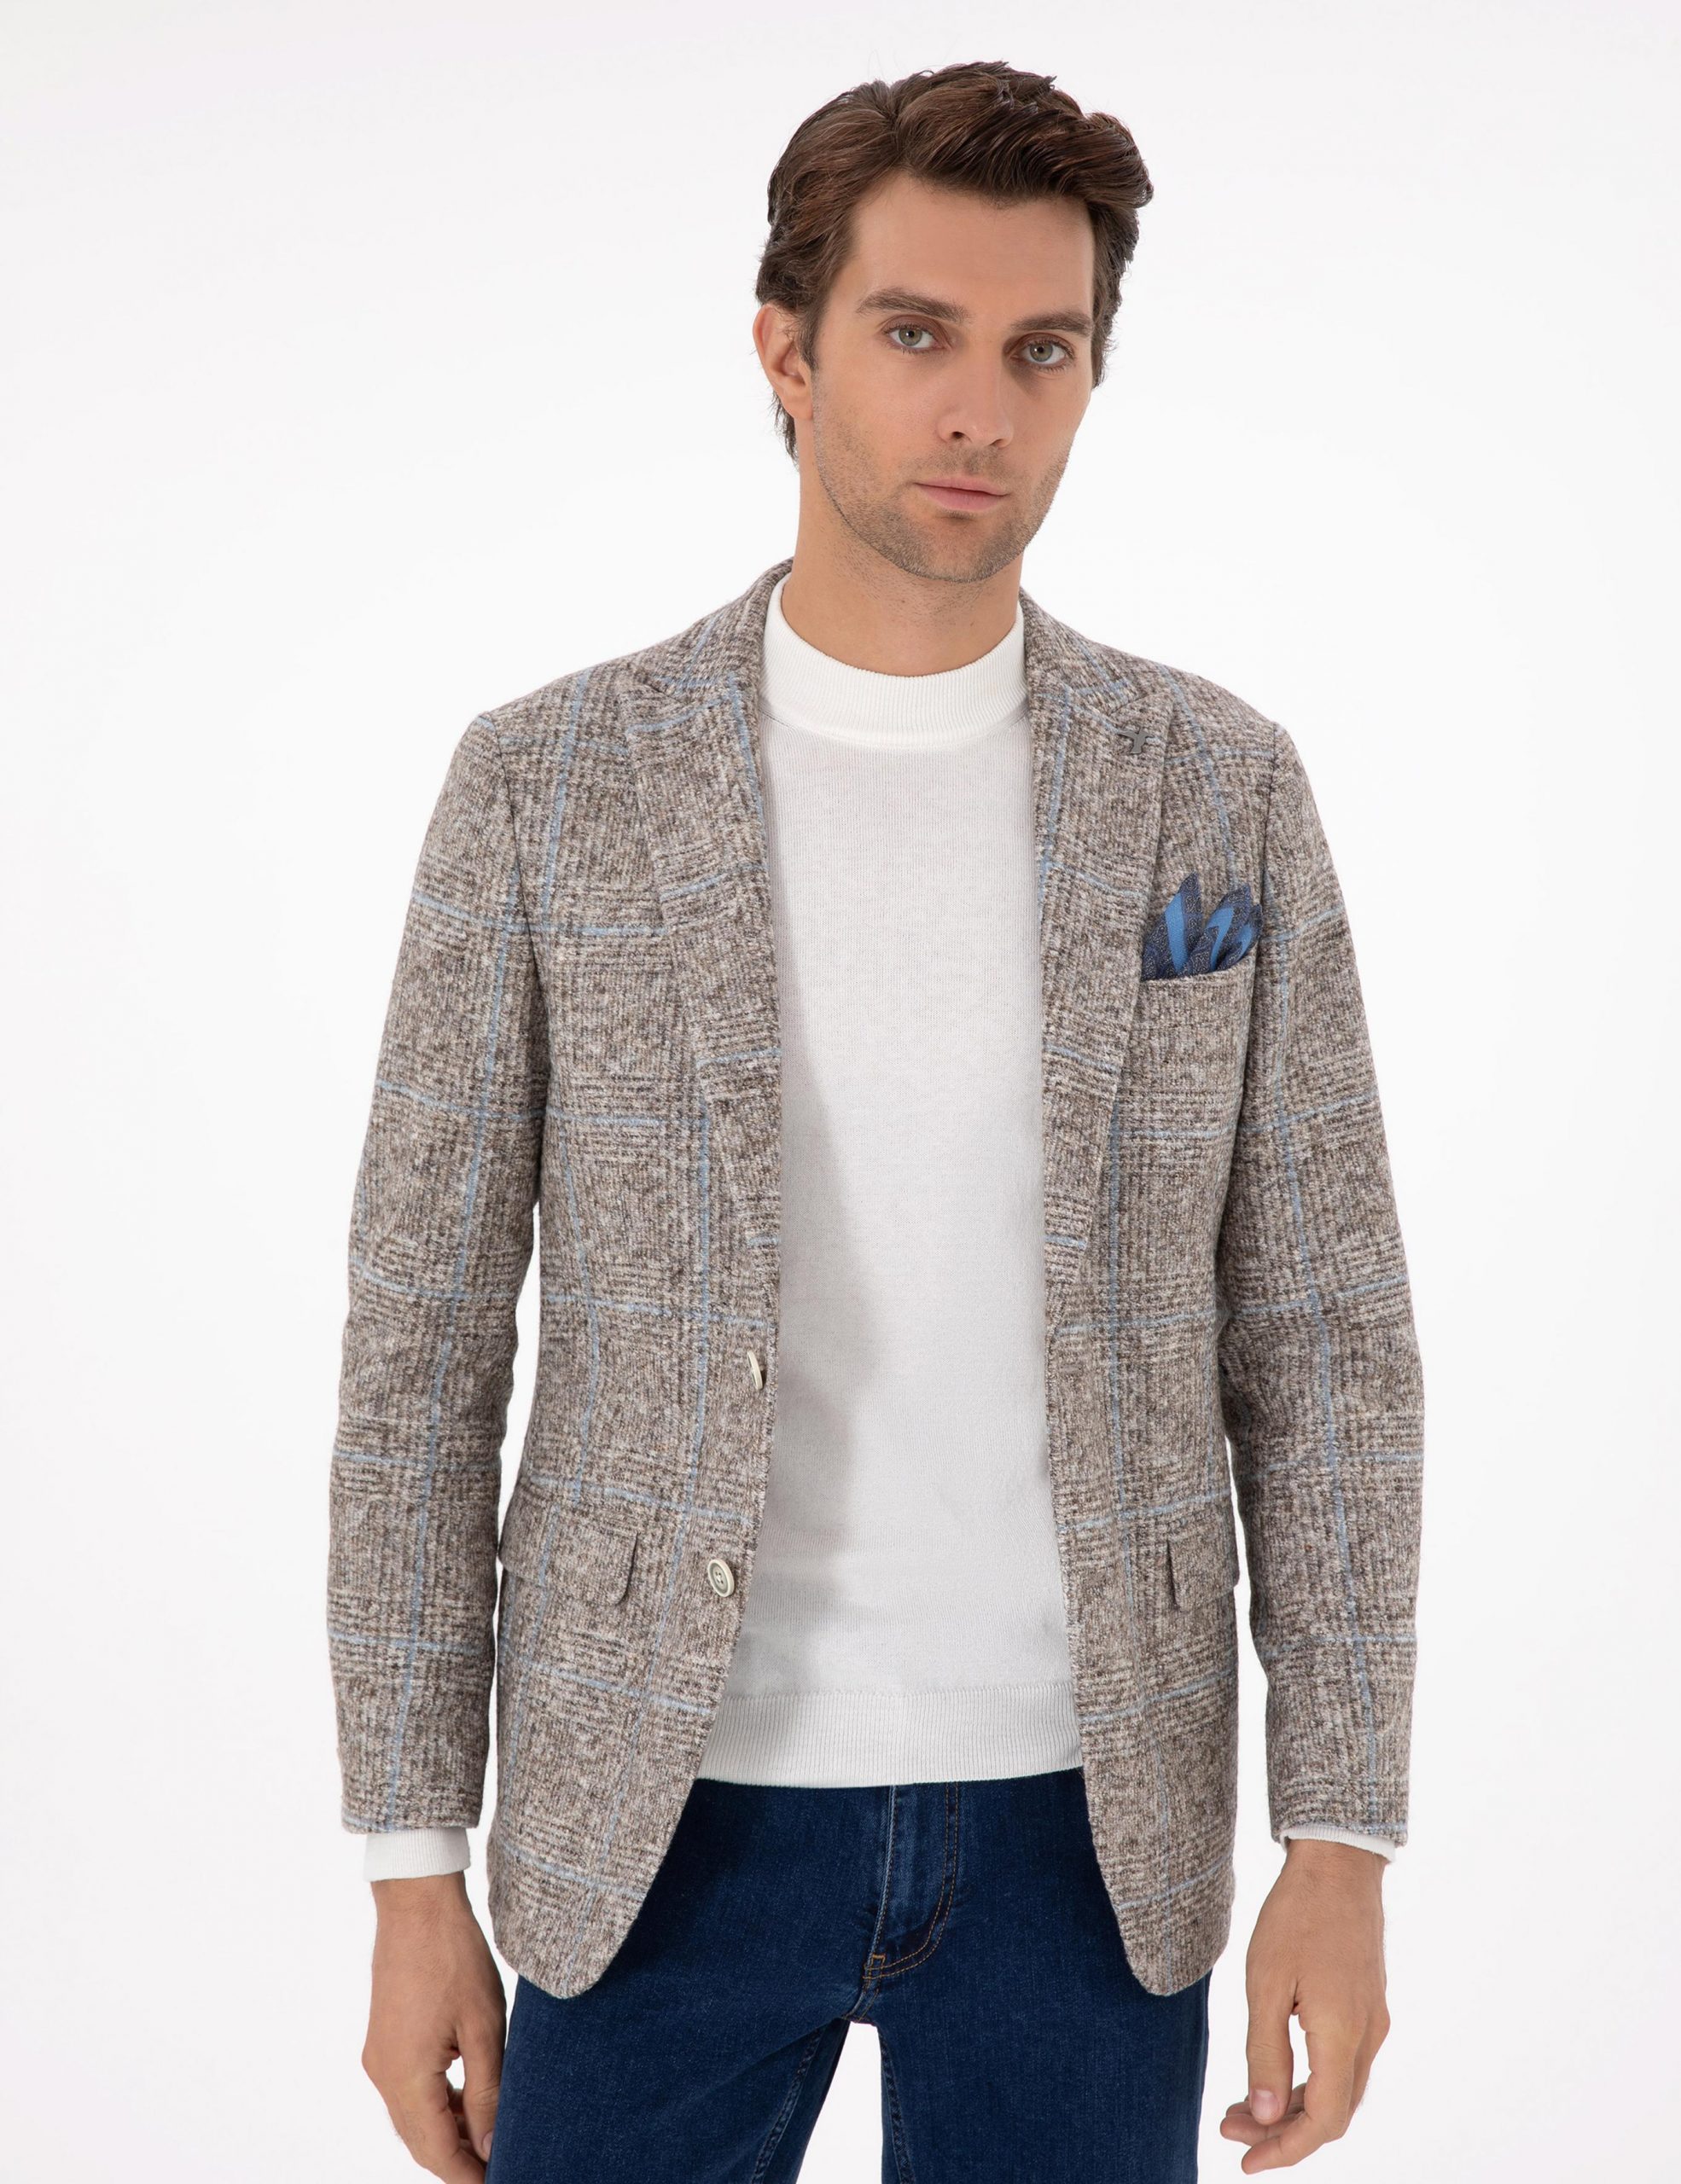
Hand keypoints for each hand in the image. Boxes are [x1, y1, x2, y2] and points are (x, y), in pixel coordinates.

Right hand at [362, 1872, 506, 2178]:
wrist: (418, 1904)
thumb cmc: (454, 1957)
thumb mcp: (483, 2028)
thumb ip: (487, 2093)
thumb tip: (488, 2146)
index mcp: (405, 2077)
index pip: (436, 2152)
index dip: (467, 2175)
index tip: (499, 2179)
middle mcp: (383, 2074)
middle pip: (420, 2141)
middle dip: (457, 2159)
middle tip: (498, 2163)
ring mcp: (379, 2057)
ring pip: (412, 2117)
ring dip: (447, 2132)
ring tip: (490, 2134)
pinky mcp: (384, 2040)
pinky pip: (408, 2090)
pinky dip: (436, 2104)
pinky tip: (467, 2100)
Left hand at [1220, 1839, 1389, 2170]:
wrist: (1338, 1863)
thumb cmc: (1296, 1915)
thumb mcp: (1266, 1984)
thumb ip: (1264, 2054)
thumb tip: (1262, 2118)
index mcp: (1343, 2035)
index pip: (1323, 2122)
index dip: (1284, 2150)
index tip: (1244, 2162)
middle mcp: (1368, 2036)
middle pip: (1333, 2113)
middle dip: (1281, 2132)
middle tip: (1230, 2130)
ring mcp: (1372, 2021)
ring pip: (1338, 2090)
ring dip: (1292, 2107)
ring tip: (1240, 2107)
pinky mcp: (1367, 2005)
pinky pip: (1342, 2063)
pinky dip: (1307, 2080)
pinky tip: (1272, 2072)